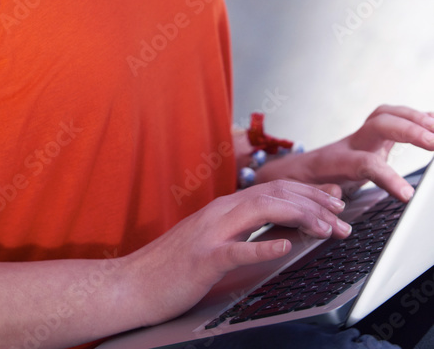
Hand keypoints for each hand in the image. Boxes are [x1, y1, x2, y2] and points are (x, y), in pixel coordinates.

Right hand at [121, 180, 349, 327]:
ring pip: (261, 211)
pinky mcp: (202, 259)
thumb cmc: (171, 269)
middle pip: (274, 194)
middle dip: (313, 202)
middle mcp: (218, 213)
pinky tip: (285, 247)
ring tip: (326, 227)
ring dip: (299, 217)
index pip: (273, 189)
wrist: (131, 284)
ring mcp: (209, 233)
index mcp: (223, 209)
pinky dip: (263, 246)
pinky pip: (236, 250)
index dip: (307, 192)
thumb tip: (277, 230)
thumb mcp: (212, 242)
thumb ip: (241, 232)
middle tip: (343, 214)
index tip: (334, 199)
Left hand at [254, 105, 433, 201]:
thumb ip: (320, 199)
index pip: (364, 163)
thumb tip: (335, 197)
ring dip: (415, 118)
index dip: (387, 176)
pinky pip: (391, 120)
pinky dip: (413, 118)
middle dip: (409, 130)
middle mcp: (349, 143)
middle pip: (380, 125)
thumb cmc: (297, 185)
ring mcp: (359, 138)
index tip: (407, 195)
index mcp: (334, 161)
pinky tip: (431, 121)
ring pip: (386, 115)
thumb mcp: (303, 198)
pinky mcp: (368, 138)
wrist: (288, 171)